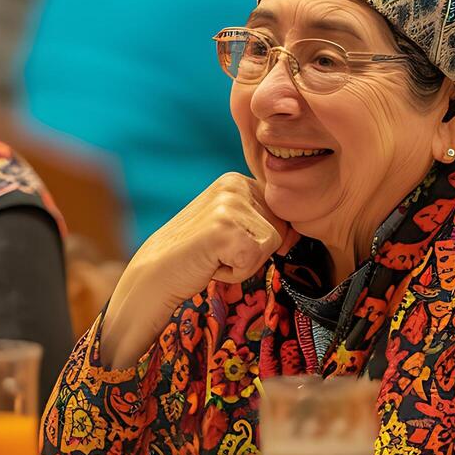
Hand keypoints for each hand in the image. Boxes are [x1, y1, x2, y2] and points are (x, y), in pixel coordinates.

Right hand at [100, 173, 296, 365]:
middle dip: (253, 252)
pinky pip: (255, 261)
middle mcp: (233, 184)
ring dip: (245, 263)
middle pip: (280, 230)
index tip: (225, 243)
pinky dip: (235, 272)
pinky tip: (210, 263)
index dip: (257, 242)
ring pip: (272, 246)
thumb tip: (298, 232)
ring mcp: (228, 204)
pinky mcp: (223, 228)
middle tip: (218, 252)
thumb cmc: (196, 255)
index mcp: (237, 180)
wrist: (156, 274)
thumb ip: (260, 220)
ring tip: (214, 256)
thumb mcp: (231, 225)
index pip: (280, 218)